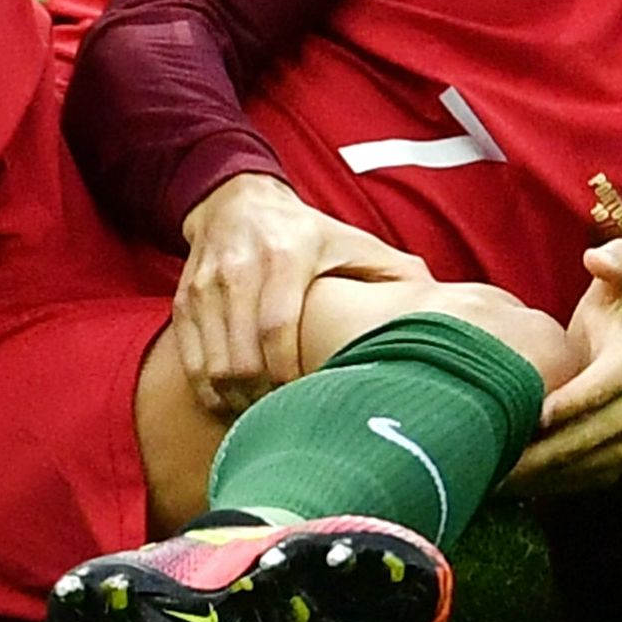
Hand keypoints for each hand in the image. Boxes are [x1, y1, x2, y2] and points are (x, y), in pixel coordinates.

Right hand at [174, 174, 430, 415]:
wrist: (237, 200)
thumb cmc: (306, 231)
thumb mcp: (351, 240)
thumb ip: (392, 272)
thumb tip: (436, 303)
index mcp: (286, 255)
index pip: (276, 328)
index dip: (288, 375)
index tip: (309, 401)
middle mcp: (239, 270)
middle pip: (240, 358)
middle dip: (262, 401)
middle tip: (289, 421)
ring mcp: (206, 288)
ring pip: (212, 367)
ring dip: (237, 404)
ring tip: (266, 419)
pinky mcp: (185, 302)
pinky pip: (191, 362)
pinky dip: (211, 393)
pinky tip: (236, 405)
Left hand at [503, 239, 621, 497]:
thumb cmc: (604, 328)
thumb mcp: (612, 294)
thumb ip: (615, 265)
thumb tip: (597, 255)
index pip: (606, 387)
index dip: (575, 401)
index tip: (539, 413)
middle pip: (586, 436)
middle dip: (542, 448)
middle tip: (495, 453)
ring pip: (577, 466)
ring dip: (536, 473)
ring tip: (490, 472)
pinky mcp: (611, 470)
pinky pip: (573, 483)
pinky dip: (540, 485)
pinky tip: (504, 481)